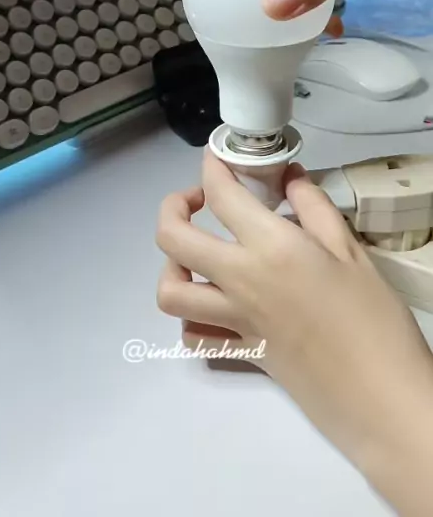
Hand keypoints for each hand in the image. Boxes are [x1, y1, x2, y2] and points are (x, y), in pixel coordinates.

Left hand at [157, 153, 432, 515]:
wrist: (381, 395)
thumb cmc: (373, 318)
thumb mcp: (351, 251)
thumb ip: (314, 208)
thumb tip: (289, 176)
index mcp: (271, 247)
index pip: (222, 194)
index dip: (213, 164)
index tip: (218, 155)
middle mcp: (239, 280)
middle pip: (172, 237)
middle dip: (173, 207)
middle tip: (197, 201)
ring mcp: (233, 321)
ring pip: (169, 291)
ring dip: (172, 267)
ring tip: (198, 257)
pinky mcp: (240, 352)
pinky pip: (193, 335)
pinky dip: (192, 317)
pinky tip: (213, 304)